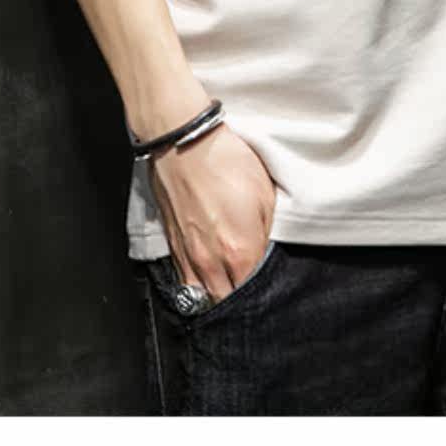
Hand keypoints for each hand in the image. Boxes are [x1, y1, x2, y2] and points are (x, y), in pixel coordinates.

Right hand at [148, 122, 275, 301]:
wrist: (183, 140)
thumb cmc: (225, 161)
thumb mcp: (266, 194)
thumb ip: (269, 234)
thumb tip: (267, 253)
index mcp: (240, 251)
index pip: (254, 293)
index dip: (265, 297)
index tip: (273, 295)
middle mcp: (211, 260)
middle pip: (227, 302)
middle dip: (240, 304)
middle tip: (252, 298)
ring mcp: (188, 255)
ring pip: (203, 296)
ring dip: (217, 297)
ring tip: (229, 292)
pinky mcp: (172, 245)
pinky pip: (184, 280)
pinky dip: (197, 285)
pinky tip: (208, 280)